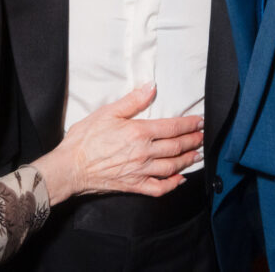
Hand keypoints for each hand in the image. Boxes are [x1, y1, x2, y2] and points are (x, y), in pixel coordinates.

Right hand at [31, 84, 202, 204]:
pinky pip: (159, 188)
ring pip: (172, 167)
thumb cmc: (86, 138)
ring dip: (187, 160)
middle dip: (193, 141)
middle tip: (203, 137)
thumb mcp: (107, 112)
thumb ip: (133, 101)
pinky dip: (172, 185)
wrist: (71, 166)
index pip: (172, 128)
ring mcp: (140, 171)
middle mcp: (144, 153)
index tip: (199, 121)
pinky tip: (180, 180)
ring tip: (197, 154)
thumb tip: (151, 87)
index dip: (189, 124)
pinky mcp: (134, 186)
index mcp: (139, 132)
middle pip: (176, 147)